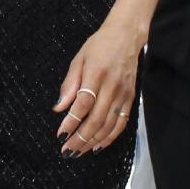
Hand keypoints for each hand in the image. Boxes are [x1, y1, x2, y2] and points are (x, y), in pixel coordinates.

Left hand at [53, 21, 139, 156]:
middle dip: (81, 138)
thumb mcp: (78, 59)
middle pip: (96, 119)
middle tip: (67, 151)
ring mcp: (123, 94)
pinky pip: (122, 123)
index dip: (72, 122)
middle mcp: (112, 86)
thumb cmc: (99, 46)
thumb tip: (59, 109)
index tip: (60, 135)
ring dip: (93, 141)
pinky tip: (98, 145)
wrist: (126, 36)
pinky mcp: (131, 98)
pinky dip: (110, 137)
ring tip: (79, 152)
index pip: (83, 104)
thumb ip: (69, 85)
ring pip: (109, 125)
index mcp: (96, 74)